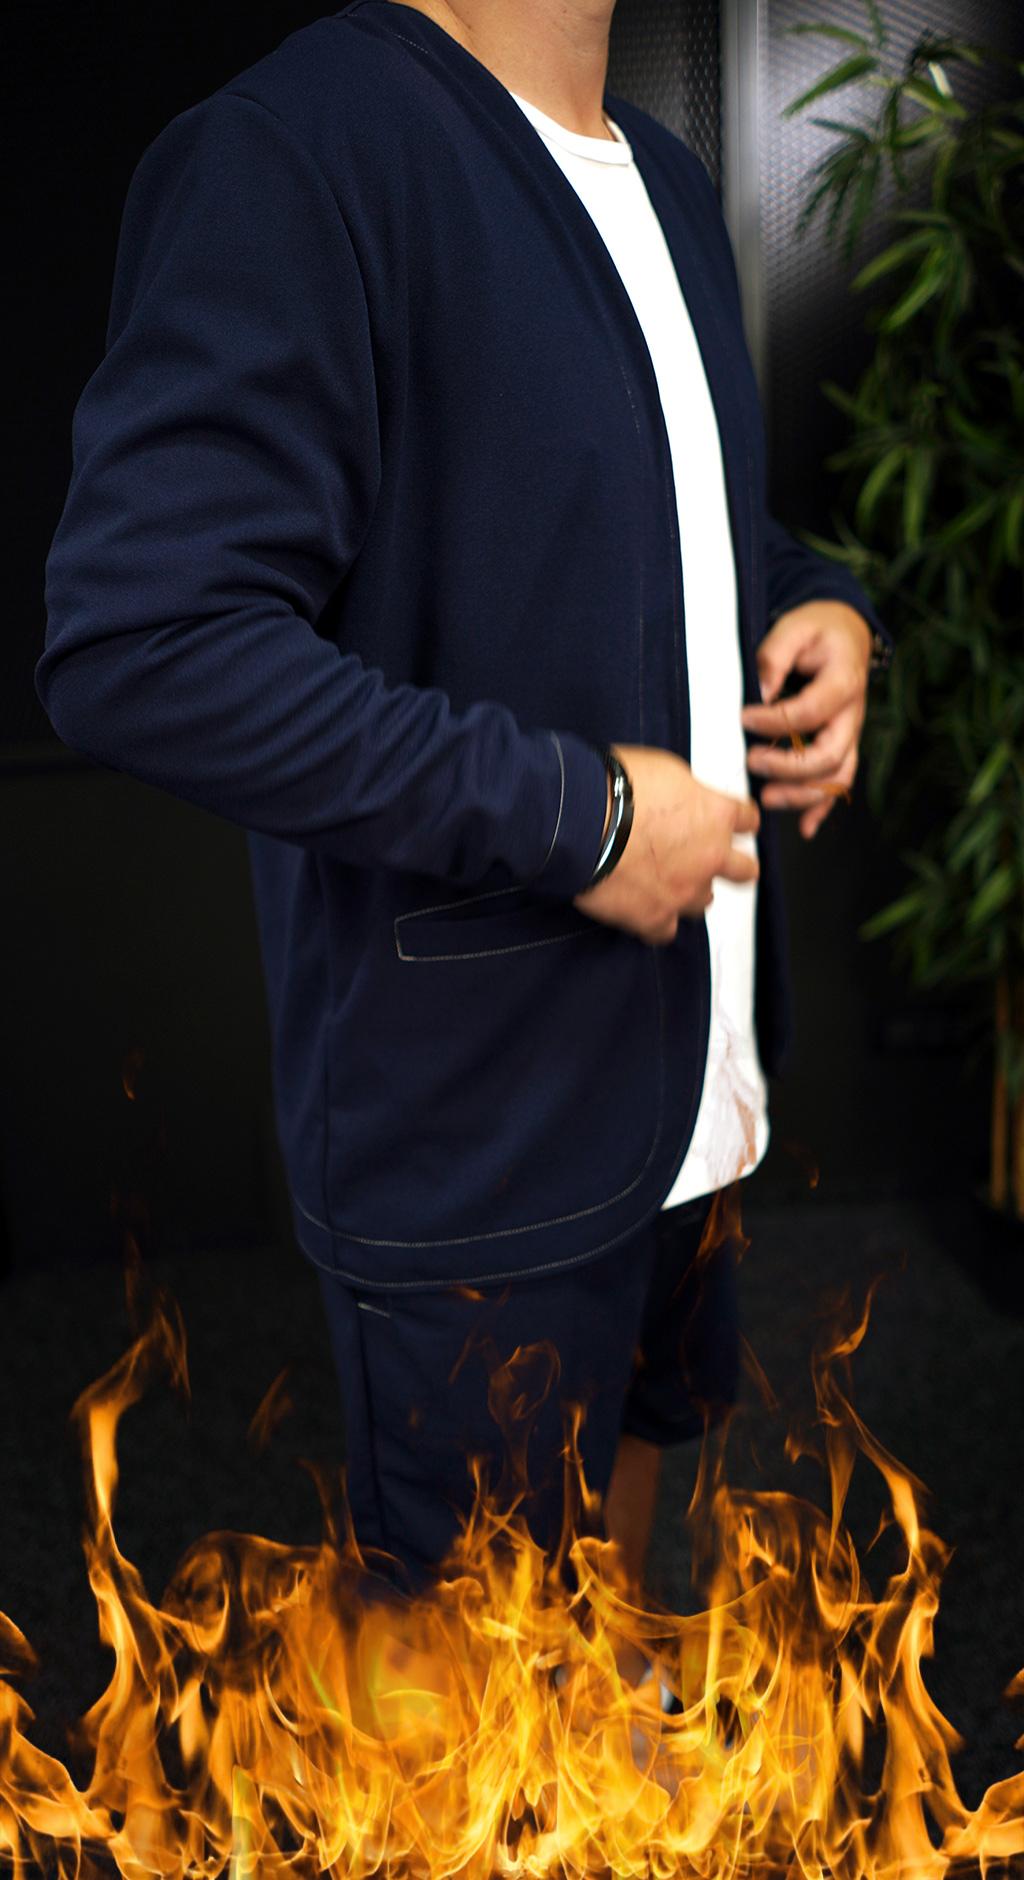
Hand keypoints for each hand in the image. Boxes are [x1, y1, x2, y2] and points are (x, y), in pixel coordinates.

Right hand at [573, 743, 759, 945]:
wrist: (580, 820)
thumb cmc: (615, 787)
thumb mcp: (665, 768)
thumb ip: (687, 793)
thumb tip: (686, 800)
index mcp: (716, 815)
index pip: (748, 819)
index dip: (738, 821)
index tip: (728, 822)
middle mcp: (710, 857)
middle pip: (745, 870)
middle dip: (733, 865)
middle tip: (710, 858)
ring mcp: (684, 891)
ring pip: (704, 901)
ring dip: (690, 890)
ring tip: (665, 880)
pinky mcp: (654, 917)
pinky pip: (665, 931)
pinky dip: (656, 920)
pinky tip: (643, 908)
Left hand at [740, 600, 872, 839]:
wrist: (847, 633)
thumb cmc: (818, 629)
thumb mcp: (794, 628)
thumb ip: (774, 657)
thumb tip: (759, 693)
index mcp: (843, 682)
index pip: (810, 712)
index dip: (775, 721)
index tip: (745, 718)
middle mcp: (852, 714)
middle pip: (830, 755)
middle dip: (790, 767)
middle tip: (753, 762)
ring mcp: (849, 734)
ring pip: (837, 777)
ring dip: (803, 794)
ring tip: (767, 798)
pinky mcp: (842, 746)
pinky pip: (839, 784)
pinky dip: (822, 808)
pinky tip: (804, 828)